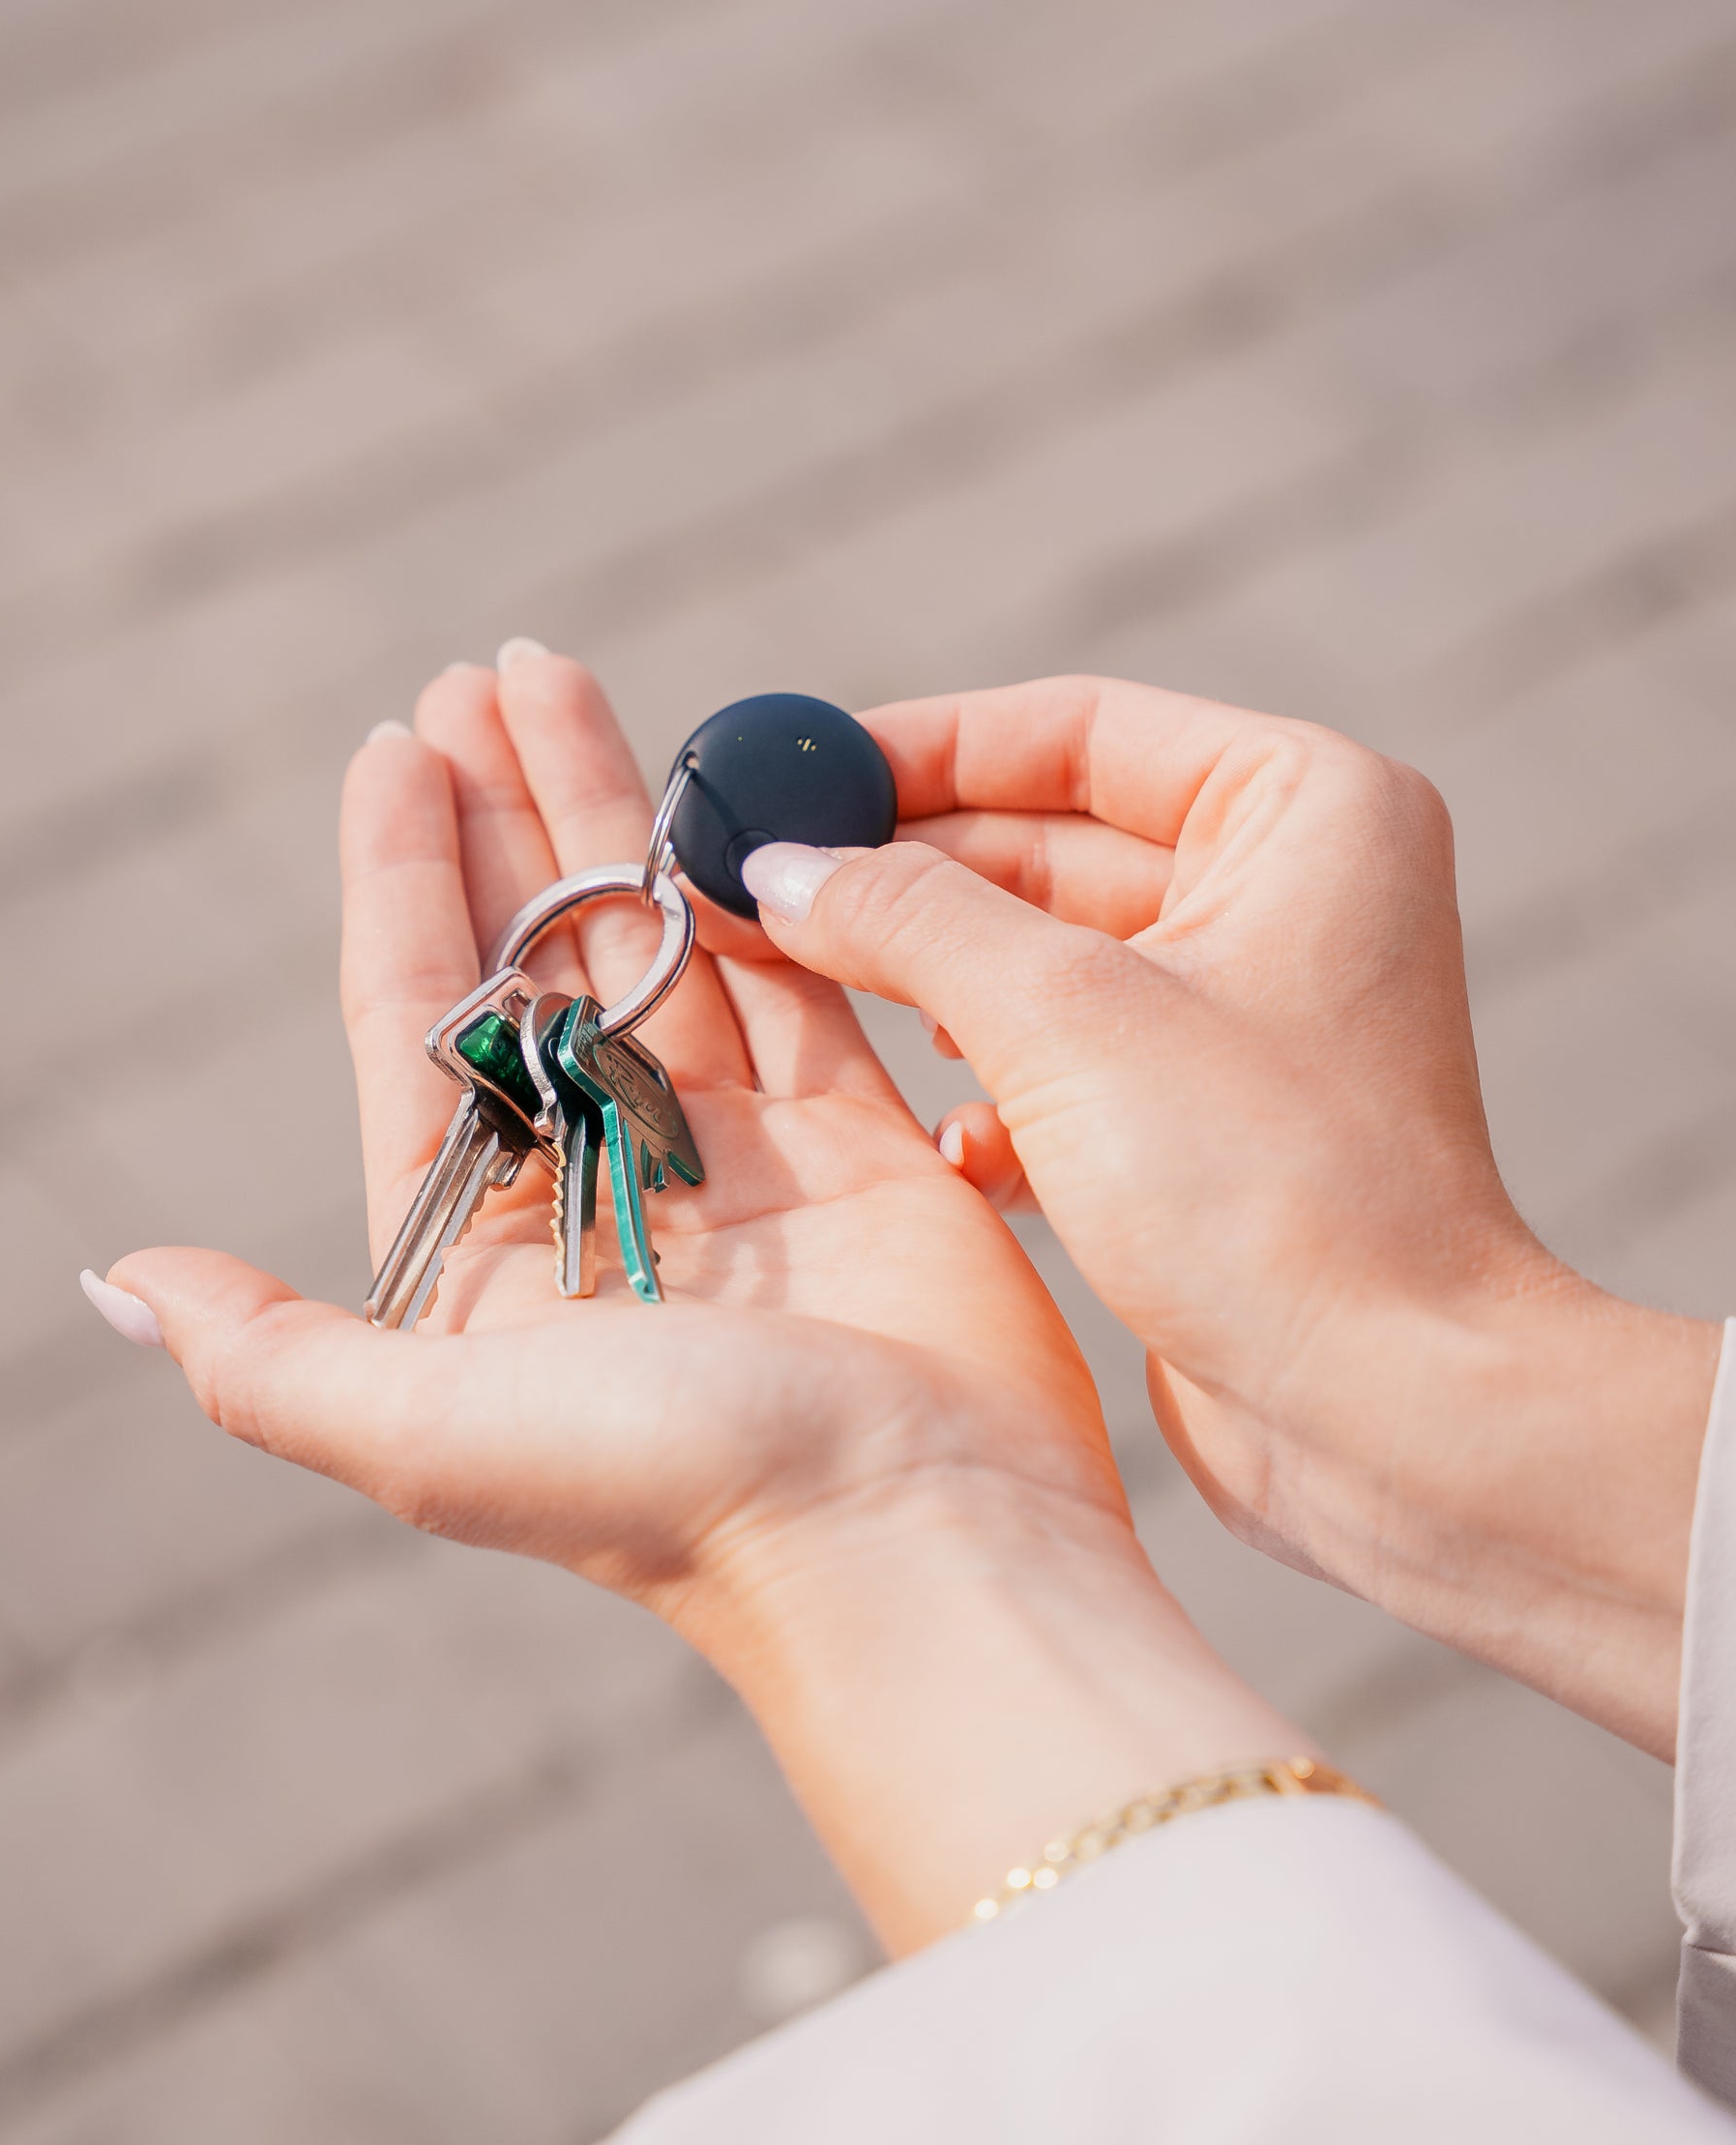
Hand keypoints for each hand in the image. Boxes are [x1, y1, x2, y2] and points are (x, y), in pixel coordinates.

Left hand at [96, 651, 1301, 1946]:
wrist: (915, 1547)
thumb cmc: (671, 1493)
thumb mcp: (428, 1434)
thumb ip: (270, 1353)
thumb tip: (120, 1284)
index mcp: (493, 1252)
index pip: (425, 1021)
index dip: (401, 881)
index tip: (390, 750)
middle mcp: (608, 1194)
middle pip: (538, 961)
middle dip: (503, 817)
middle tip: (479, 677)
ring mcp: (742, 1163)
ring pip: (660, 948)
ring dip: (613, 816)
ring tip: (565, 683)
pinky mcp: (859, 1146)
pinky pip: (796, 981)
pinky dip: (755, 887)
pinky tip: (716, 791)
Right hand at [741, 675, 1721, 1759]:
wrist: (1393, 1412)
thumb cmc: (1273, 1192)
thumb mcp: (1064, 1018)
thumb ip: (908, 919)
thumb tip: (781, 865)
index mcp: (1303, 809)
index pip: (1075, 732)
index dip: (918, 748)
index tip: (785, 775)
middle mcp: (1291, 892)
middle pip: (1047, 839)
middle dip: (900, 878)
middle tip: (751, 890)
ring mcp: (1252, 1014)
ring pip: (1044, 962)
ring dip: (931, 990)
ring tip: (800, 996)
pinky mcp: (1212, 1125)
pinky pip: (1069, 1064)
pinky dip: (996, 1095)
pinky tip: (949, 1150)